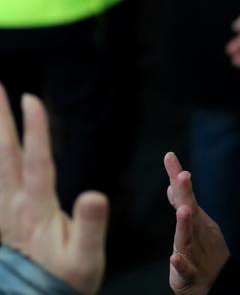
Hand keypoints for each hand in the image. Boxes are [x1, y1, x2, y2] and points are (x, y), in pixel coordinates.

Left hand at [0, 84, 108, 294]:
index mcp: (37, 210)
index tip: (31, 99)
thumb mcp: (85, 257)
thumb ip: (89, 226)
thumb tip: (94, 195)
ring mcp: (2, 212)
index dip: (35, 131)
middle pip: (4, 155)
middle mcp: (15, 206)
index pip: (37, 162)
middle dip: (0, 121)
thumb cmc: (66, 279)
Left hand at [164, 152, 229, 294]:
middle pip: (190, 211)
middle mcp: (195, 232)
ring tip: (183, 211)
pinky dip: (181, 263)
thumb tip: (171, 184)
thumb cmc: (202, 251)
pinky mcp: (190, 275)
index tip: (169, 156)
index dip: (177, 176)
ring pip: (187, 238)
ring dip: (185, 224)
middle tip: (183, 175)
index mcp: (194, 220)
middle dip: (186, 193)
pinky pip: (186, 269)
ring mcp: (194, 252)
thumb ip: (181, 205)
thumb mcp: (191, 226)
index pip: (184, 195)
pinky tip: (175, 257)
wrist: (218, 282)